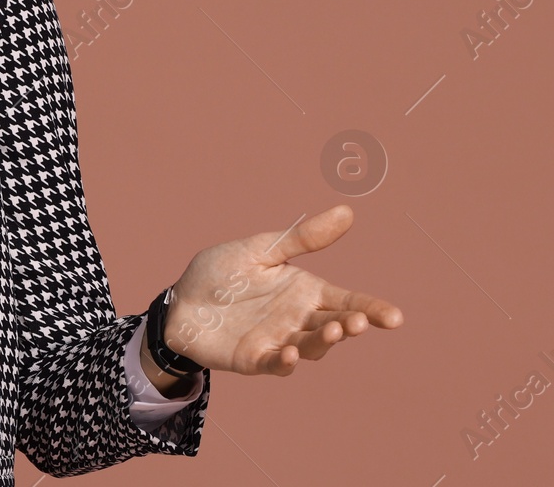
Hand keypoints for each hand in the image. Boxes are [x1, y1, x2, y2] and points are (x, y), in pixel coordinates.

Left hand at [160, 204, 403, 375]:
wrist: (180, 300)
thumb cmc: (221, 273)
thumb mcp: (262, 249)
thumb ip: (302, 238)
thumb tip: (347, 212)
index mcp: (304, 291)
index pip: (346, 301)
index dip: (372, 310)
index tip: (395, 317)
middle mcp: (298, 319)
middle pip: (333, 325)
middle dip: (349, 325)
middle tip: (356, 321)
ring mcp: (279, 340)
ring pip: (311, 347)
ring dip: (323, 342)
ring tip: (332, 331)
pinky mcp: (254, 358)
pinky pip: (275, 364)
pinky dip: (286, 361)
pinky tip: (290, 354)